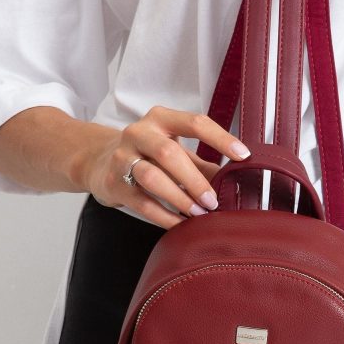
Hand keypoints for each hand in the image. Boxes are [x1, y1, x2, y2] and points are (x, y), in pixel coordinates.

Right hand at [82, 106, 250, 228]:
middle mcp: (139, 133)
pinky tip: (180, 224)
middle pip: (168, 154)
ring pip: (152, 178)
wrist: (100, 161)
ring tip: (198, 213)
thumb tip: (236, 183)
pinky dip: (164, 216)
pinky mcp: (114, 183)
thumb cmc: (149, 155)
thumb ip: (204, 164)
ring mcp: (123, 157)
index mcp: (161, 119)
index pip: (194, 123)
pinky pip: (142, 203)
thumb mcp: (177, 151)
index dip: (220, 139)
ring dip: (179, 199)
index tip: (243, 155)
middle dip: (194, 180)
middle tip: (213, 201)